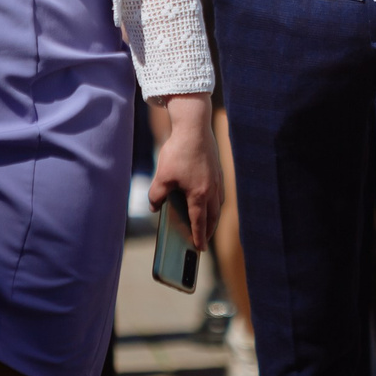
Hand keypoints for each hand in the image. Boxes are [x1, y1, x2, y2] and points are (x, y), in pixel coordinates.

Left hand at [145, 93, 219, 249]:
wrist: (195, 127)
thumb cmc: (178, 152)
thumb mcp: (162, 177)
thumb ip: (157, 196)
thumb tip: (155, 207)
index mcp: (199, 195)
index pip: (199, 222)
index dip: (198, 237)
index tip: (199, 249)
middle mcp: (212, 189)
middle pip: (213, 216)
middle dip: (209, 230)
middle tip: (203, 240)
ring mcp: (217, 179)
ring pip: (218, 204)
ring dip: (213, 216)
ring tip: (207, 222)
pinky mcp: (218, 169)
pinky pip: (219, 192)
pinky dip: (215, 201)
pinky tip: (209, 198)